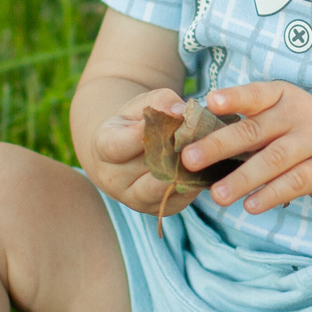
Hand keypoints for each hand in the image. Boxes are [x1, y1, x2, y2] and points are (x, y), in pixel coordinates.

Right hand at [86, 86, 201, 215]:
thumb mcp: (142, 104)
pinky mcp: (161, 209)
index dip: (139, 134)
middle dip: (173, 154)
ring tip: (206, 150)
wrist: (129, 153)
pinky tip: (208, 164)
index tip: (162, 119)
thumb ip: (161, 102)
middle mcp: (115, 180)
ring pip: (166, 187)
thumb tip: (182, 111)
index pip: (117, 146)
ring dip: (188, 169)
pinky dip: (196, 180)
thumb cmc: (135, 122)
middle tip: (197, 136)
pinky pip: (182, 196)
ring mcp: (137, 200)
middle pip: (147, 170)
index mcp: (103, 150)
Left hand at [185, 81, 311, 215]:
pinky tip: (250, 206)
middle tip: (189, 160)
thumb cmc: (298, 133)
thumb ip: (246, 125)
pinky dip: (271, 194)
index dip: (232, 98)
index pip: (254, 94)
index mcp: (281, 96)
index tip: (208, 103)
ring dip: (242, 179)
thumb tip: (195, 143)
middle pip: (255, 130)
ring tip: (217, 196)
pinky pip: (294, 182)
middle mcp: (299, 114)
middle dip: (219, 145)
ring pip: (273, 160)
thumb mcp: (278, 118)